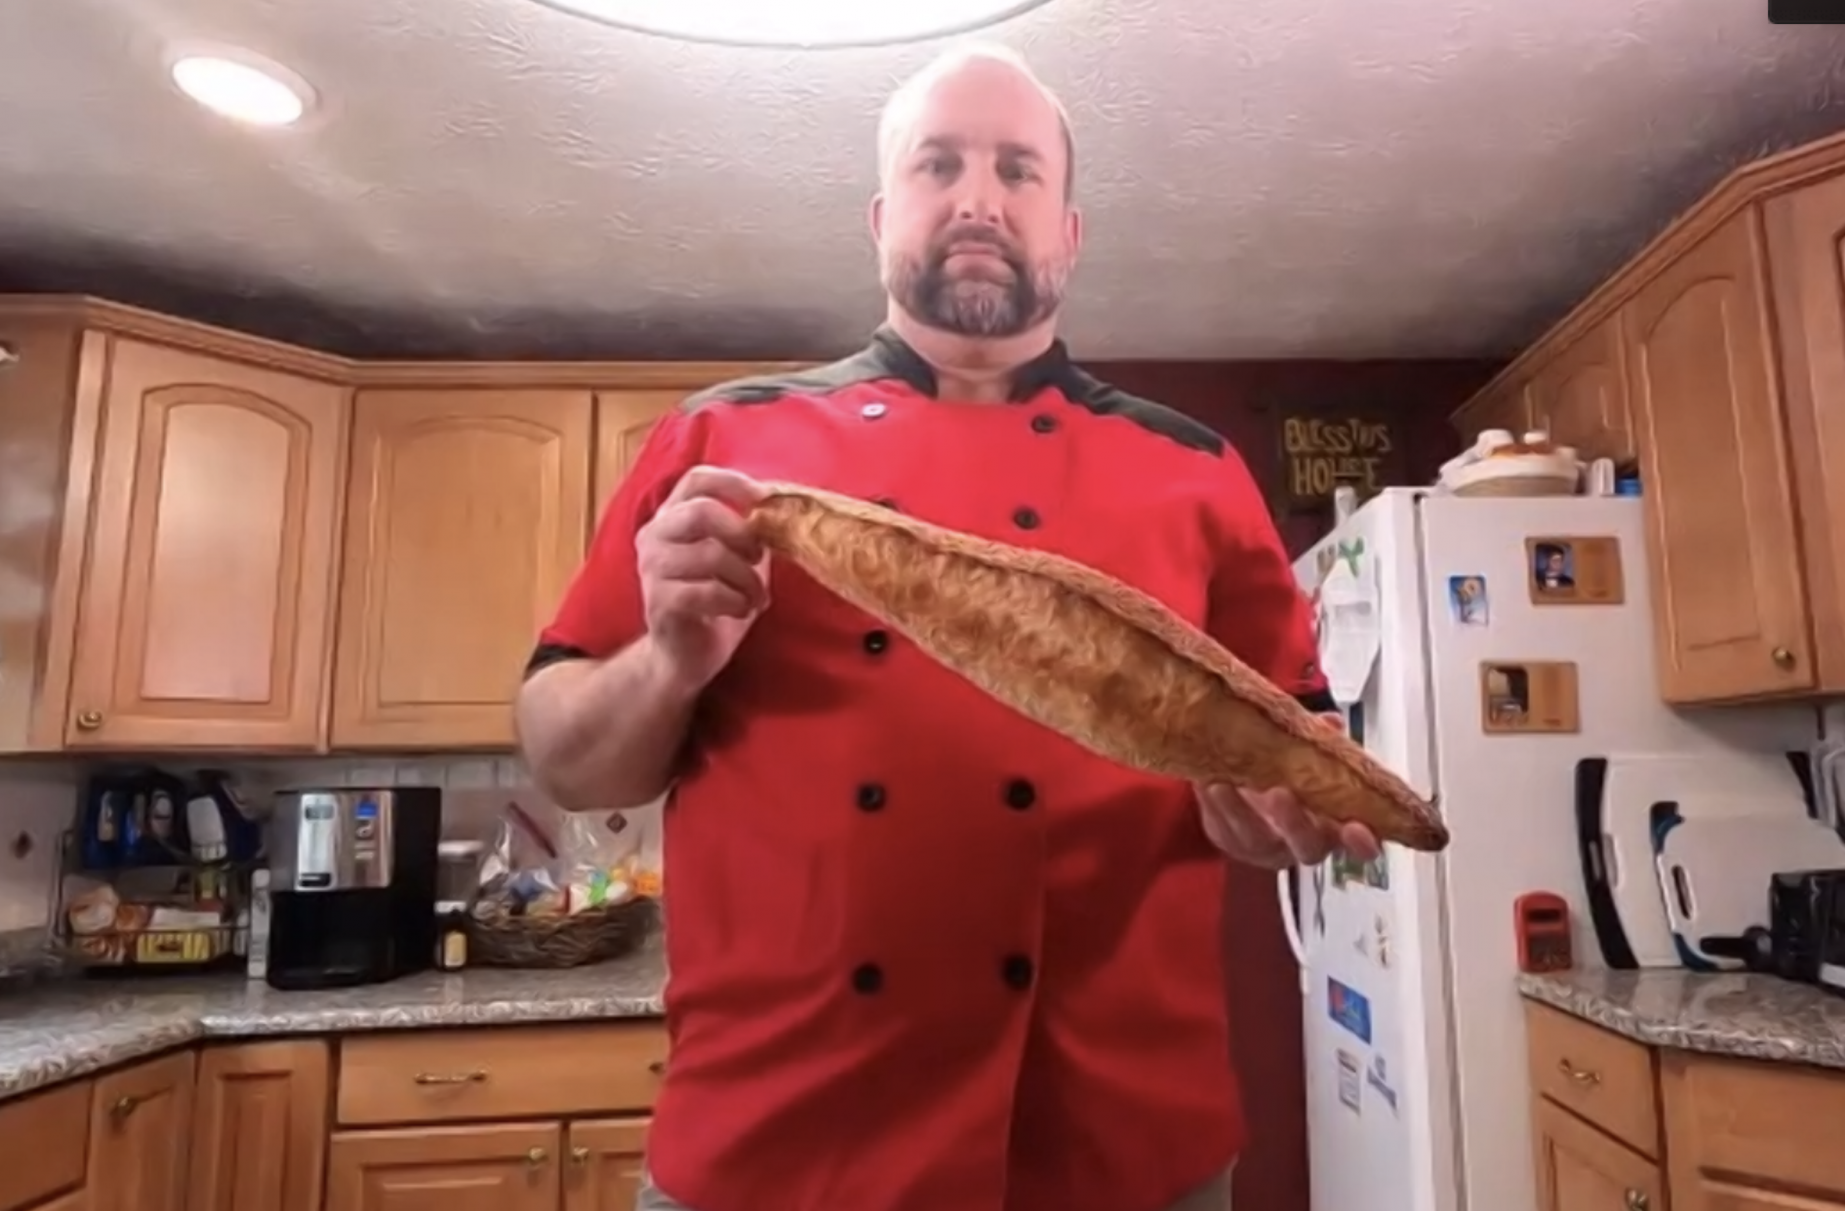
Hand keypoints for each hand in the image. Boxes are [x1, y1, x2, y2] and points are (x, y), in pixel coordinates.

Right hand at [636, 465, 770, 689]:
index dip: (733, 483)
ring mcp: (652, 568)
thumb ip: (748, 530)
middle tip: (760, 559)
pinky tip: (741, 611)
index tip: (764, 500)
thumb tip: (783, 508)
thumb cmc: (715, 602)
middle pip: (701, 512)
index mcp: (671, 517)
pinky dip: (736, 601)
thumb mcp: (735, 558)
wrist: (686, 655)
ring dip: (746, 578)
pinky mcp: (660, 601)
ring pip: (710, 554)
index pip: (696, 479)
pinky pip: (709, 591)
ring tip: (756, 597)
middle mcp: (654, 535)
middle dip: (742, 535)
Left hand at [1196, 713, 1381, 869]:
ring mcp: (1266, 847)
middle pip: (1306, 847)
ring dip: (1238, 811)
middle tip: (1279, 793)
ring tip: (1222, 783)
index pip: (1359, 844)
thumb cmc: (1289, 773)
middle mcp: (1302, 842)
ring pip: (1255, 839)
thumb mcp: (1307, 753)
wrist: (1245, 786)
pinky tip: (1205, 780)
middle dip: (1293, 822)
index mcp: (1333, 825)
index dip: (1362, 841)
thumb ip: (1320, 742)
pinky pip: (1221, 829)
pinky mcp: (1231, 841)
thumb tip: (1329, 723)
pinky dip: (1212, 804)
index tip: (1357, 828)